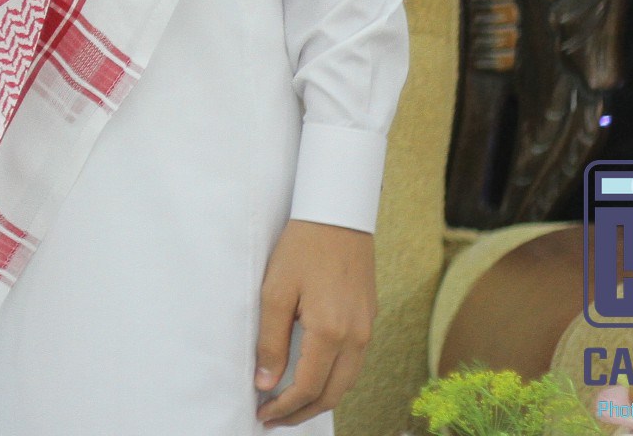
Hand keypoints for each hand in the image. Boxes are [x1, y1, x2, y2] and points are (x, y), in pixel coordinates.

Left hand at [254, 218, 375, 425]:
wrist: (338, 216)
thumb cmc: (301, 248)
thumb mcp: (275, 292)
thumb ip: (271, 341)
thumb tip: (265, 383)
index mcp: (331, 332)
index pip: (307, 388)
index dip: (284, 407)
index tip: (262, 415)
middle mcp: (356, 337)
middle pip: (332, 394)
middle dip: (302, 413)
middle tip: (274, 419)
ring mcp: (367, 330)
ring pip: (346, 382)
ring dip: (318, 399)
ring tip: (289, 404)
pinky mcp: (369, 320)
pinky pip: (353, 363)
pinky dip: (332, 380)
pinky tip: (312, 377)